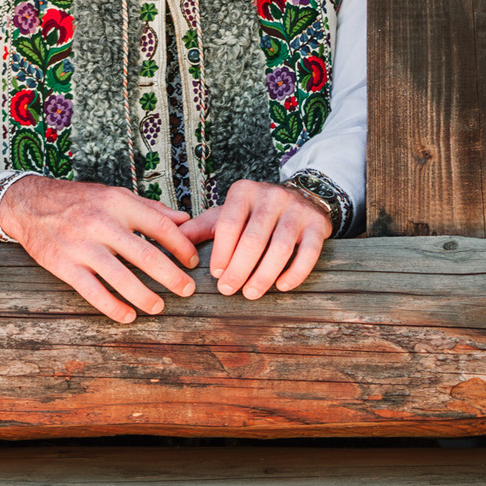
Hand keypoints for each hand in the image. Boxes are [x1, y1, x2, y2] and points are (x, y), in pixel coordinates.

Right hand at [0, 175, 198, 323]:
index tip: (192, 261)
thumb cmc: (79, 200)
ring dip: (145, 296)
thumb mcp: (115, 195)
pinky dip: (113, 307)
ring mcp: (82, 246)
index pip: (160, 226)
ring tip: (159, 307)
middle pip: (145, 255)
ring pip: (121, 278)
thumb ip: (150, 208)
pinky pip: (93, 291)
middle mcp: (102, 224)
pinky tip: (128, 316)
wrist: (30, 204)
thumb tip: (185, 220)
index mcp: (119, 204)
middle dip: (171, 276)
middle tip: (187, 290)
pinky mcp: (64, 266)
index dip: (181, 246)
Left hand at [185, 179, 333, 299]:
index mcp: (244, 191)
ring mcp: (297, 210)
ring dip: (263, 276)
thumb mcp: (227, 214)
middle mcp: (272, 196)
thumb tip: (168, 242)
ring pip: (280, 248)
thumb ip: (200, 228)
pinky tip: (282, 286)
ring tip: (251, 293)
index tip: (216, 275)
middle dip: (239, 269)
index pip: (229, 224)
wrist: (301, 197)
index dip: (222, 253)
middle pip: (253, 239)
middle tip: (229, 290)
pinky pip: (308, 253)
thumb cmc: (255, 213)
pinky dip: (295, 273)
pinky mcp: (318, 225)